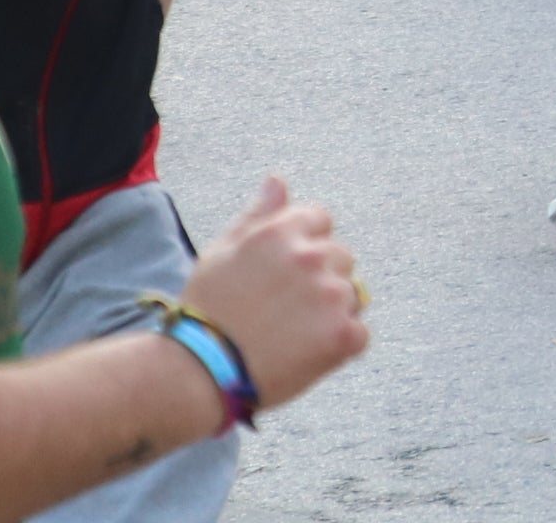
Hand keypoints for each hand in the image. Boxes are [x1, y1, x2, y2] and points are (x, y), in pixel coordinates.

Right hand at [176, 179, 370, 408]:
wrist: (196, 374)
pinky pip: (358, 333)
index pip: (320, 220)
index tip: (283, 275)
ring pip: (352, 295)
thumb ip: (258, 215)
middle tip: (283, 310)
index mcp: (283, 232)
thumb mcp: (221, 253)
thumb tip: (278, 180)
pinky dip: (339, 345)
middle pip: (340, 257)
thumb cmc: (205, 313)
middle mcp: (312, 257)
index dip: (303, 246)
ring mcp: (330, 296)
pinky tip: (304, 355)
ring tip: (291, 335)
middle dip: (320, 278)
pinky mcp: (342, 334)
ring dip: (332, 310)